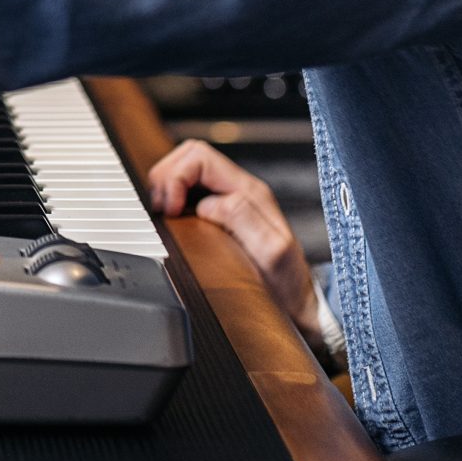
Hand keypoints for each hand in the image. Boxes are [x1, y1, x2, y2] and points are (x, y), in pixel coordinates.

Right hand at [148, 138, 323, 342]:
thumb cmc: (287, 284)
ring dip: (169, 187)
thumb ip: (242, 218)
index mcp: (250, 192)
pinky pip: (192, 192)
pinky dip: (175, 199)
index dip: (175, 178)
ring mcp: (231, 200)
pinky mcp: (224, 215)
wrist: (299, 305)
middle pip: (190, 156)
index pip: (200, 157)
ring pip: (188, 170)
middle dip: (167, 177)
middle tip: (162, 210)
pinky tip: (173, 221)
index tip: (169, 210)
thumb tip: (206, 204)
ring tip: (164, 214)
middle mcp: (240, 190)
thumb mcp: (271, 252)